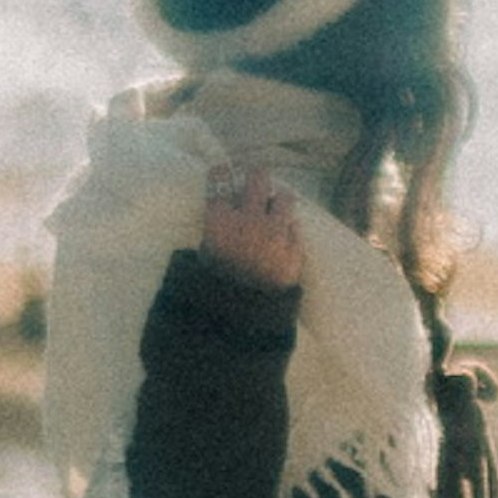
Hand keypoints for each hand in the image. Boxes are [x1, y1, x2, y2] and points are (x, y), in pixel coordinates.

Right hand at [196, 156, 304, 288]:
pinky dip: (288, 232)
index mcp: (219, 221)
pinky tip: (281, 241)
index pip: (220, 178)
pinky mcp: (294, 251)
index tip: (223, 174)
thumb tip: (226, 207)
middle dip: (256, 179)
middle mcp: (249, 220)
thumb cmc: (212, 291)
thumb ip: (216, 228)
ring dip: (277, 203)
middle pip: (258, 177)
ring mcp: (275, 235)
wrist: (239, 324)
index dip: (221, 173)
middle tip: (254, 186)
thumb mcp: (202, 256)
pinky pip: (295, 229)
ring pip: (284, 198)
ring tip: (272, 213)